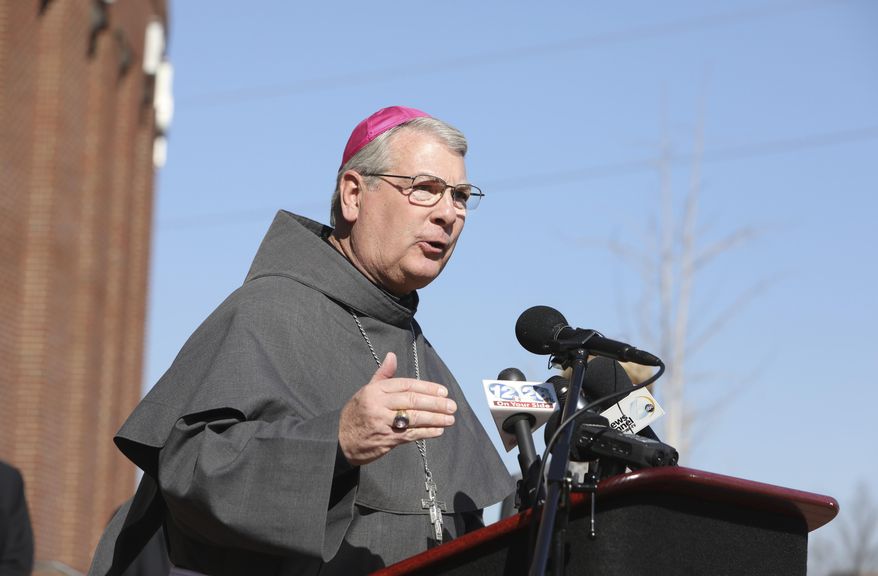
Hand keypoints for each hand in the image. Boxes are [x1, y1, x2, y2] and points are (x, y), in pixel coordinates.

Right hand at [338, 352, 456, 465]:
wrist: (339, 440)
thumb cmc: (357, 413)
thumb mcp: (367, 391)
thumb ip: (383, 375)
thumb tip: (392, 355)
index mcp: (375, 390)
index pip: (406, 385)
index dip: (427, 388)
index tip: (443, 391)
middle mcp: (378, 405)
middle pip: (412, 401)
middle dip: (435, 403)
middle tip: (451, 405)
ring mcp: (382, 423)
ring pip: (414, 418)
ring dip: (435, 419)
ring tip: (450, 419)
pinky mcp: (385, 439)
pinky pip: (410, 435)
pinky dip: (426, 433)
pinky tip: (438, 431)